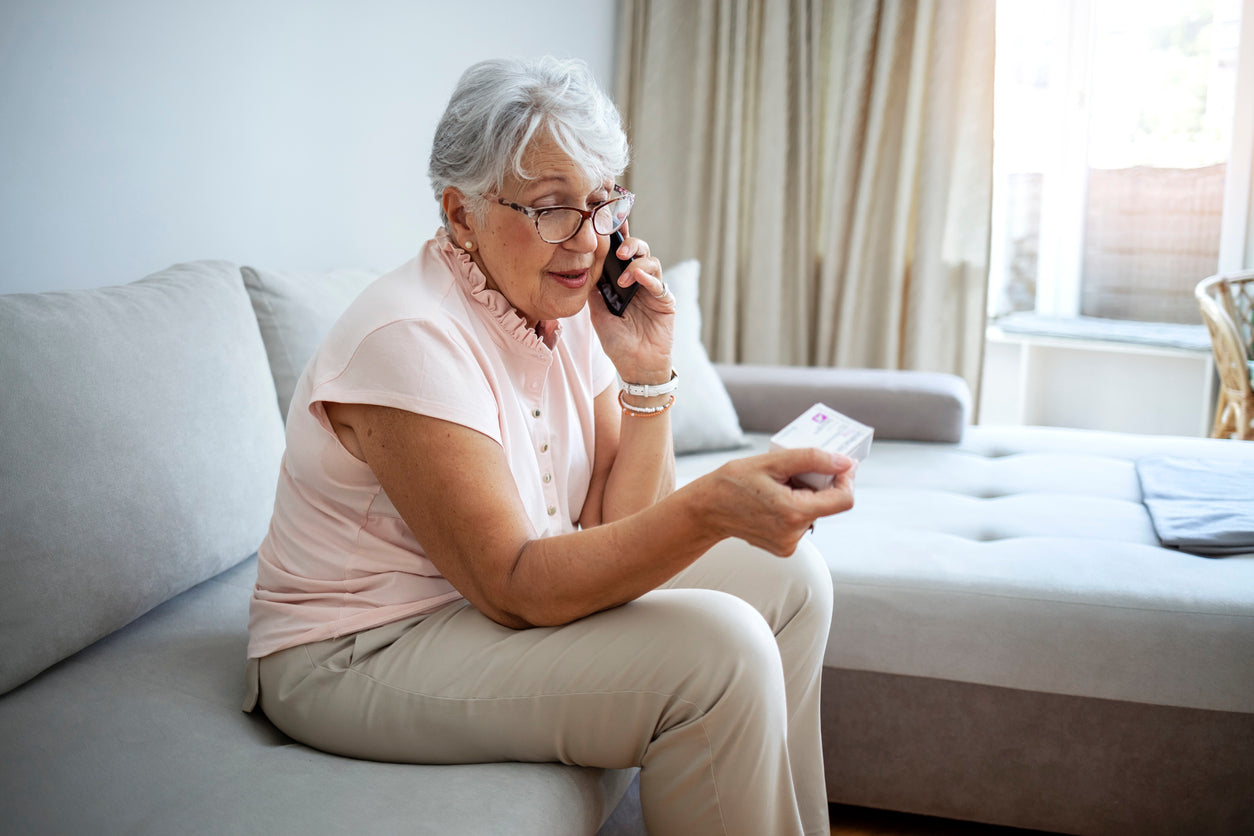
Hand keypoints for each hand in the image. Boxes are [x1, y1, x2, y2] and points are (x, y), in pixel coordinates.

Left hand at [589, 232, 674, 382]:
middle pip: (640, 250)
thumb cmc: (617, 342)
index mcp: (622, 282)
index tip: (609, 219)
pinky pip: (659, 284)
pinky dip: (648, 278)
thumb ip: (595, 290)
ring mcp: (653, 290)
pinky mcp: (665, 302)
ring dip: (637, 264)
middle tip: (618, 250)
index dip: (618, 235)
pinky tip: (639, 279)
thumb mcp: (598, 313)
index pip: (621, 254)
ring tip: (624, 277)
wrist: (635, 367)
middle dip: (630, 243)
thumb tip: (584, 265)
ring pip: (651, 262)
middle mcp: (639, 282)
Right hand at [694, 448, 856, 555]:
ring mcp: (788, 545)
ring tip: (776, 487)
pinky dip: (794, 508)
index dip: (846, 479)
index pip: (843, 499)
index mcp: (794, 513)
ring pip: (813, 513)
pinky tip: (772, 501)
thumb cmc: (732, 483)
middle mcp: (794, 534)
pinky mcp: (783, 548)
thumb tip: (844, 463)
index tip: (841, 464)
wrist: (706, 509)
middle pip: (827, 505)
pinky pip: (800, 523)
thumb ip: (812, 459)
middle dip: (817, 485)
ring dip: (804, 496)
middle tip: (792, 472)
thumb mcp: (772, 462)